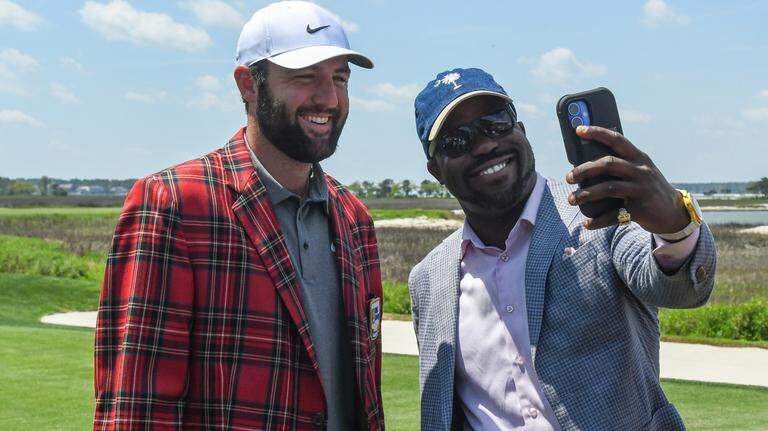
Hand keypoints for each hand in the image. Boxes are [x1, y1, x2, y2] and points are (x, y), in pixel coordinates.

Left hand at [565, 125, 689, 232]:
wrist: (675, 213)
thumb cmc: (648, 189)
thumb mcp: (639, 172)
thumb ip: (620, 166)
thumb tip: (584, 166)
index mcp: (639, 158)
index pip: (617, 139)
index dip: (597, 133)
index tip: (578, 130)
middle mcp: (640, 171)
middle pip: (608, 164)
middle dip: (584, 169)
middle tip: (568, 177)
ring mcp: (641, 189)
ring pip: (608, 188)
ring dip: (586, 194)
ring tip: (572, 199)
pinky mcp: (640, 209)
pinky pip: (614, 215)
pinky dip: (598, 220)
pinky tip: (588, 223)